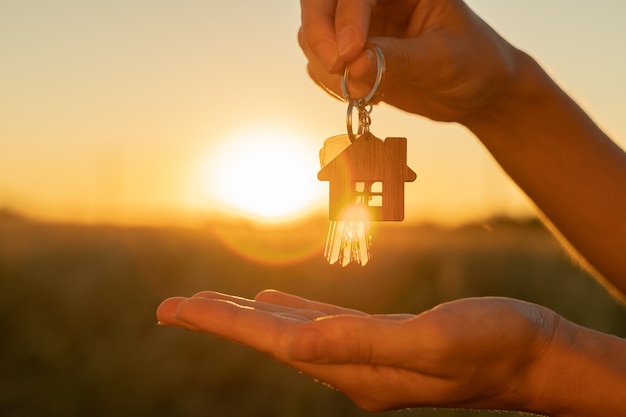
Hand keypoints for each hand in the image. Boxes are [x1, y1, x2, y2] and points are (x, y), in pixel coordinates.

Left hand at [157, 290, 557, 412]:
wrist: (532, 355)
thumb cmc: (492, 345)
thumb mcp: (429, 342)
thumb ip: (362, 343)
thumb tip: (295, 344)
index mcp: (353, 365)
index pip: (270, 342)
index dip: (221, 322)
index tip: (174, 308)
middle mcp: (349, 365)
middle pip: (268, 338)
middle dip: (219, 320)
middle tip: (171, 306)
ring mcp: (363, 354)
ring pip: (288, 330)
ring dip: (248, 316)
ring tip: (212, 304)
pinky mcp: (380, 339)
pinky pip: (318, 324)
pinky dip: (289, 312)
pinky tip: (274, 304)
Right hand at [299, 0, 525, 123]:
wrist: (479, 94)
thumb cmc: (475, 64)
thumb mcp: (441, 59)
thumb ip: (397, 60)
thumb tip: (354, 66)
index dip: (346, 20)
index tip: (348, 56)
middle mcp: (376, 1)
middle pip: (321, 4)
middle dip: (320, 35)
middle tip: (334, 69)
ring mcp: (362, 28)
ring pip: (314, 35)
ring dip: (324, 64)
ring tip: (358, 89)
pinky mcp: (354, 57)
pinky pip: (322, 64)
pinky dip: (329, 81)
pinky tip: (359, 92)